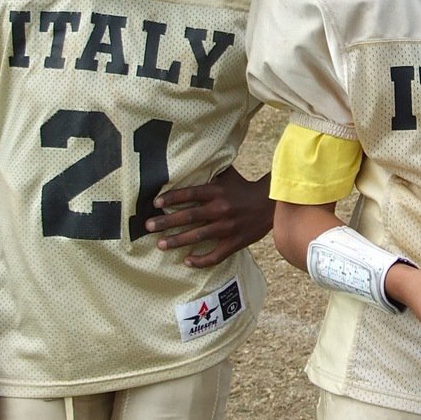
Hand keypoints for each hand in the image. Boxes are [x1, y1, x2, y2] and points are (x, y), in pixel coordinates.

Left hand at [148, 167, 272, 267]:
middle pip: (189, 216)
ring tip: (161, 245)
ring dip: (177, 241)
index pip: (190, 194)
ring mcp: (228, 227)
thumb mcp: (229, 175)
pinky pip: (215, 255)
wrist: (271, 204)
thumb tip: (190, 159)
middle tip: (148, 226)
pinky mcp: (235, 242)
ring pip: (198, 236)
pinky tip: (187, 261)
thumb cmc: (245, 188)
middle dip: (166, 222)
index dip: (171, 198)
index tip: (155, 204)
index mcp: (218, 191)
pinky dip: (201, 260)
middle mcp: (221, 209)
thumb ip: (210, 170)